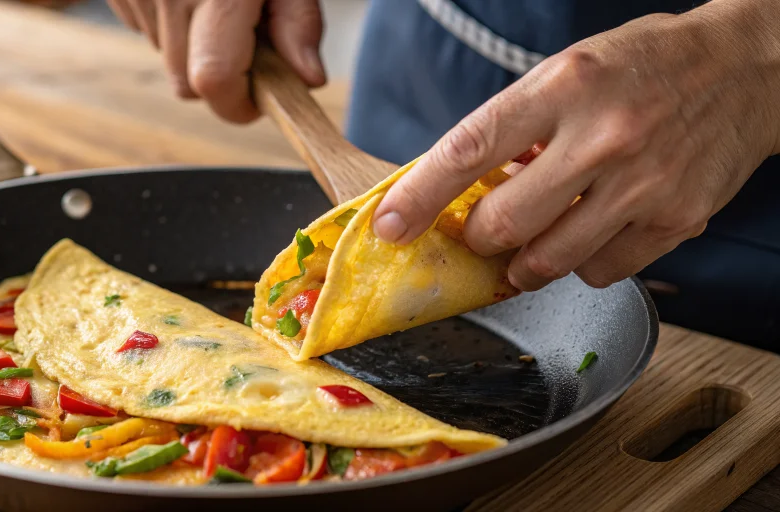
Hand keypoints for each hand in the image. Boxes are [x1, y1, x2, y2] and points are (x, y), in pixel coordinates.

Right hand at [108, 0, 325, 122]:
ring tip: (216, 3)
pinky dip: (168, 23)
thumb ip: (298, 23)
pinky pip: (142, 30)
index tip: (259, 99)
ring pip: (165, 60)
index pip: (215, 82)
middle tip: (248, 39)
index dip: (240, 103)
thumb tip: (306, 80)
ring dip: (193, 49)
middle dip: (221, 78)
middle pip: (188, 85)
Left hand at [372, 0, 779, 290]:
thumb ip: (514, 128)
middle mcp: (602, 136)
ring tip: (531, 241)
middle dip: (477, 238)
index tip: (389, 227)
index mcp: (563, 87)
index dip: (418, 197)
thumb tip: (457, 190)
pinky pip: (602, 273)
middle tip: (480, 231)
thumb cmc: (644, 67)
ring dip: (522, 263)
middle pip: (503, 224)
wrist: (748, 68)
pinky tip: (591, 232)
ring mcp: (644, 183)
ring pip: (548, 261)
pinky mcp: (676, 220)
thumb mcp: (568, 72)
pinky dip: (581, 265)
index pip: (468, 150)